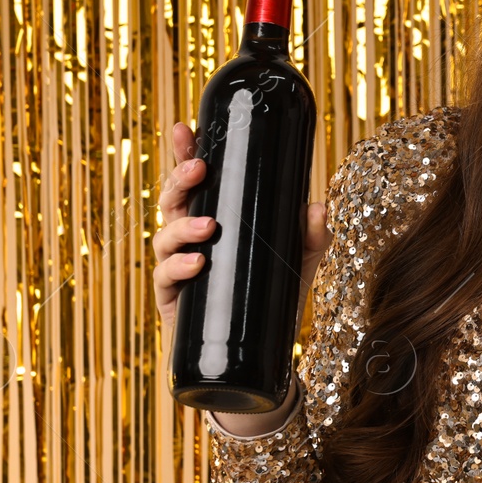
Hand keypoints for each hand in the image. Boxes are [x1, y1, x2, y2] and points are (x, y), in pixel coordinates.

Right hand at [151, 121, 333, 334]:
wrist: (262, 354)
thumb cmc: (272, 296)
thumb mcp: (300, 260)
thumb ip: (312, 234)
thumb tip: (317, 207)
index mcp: (213, 219)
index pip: (195, 182)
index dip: (185, 153)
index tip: (184, 127)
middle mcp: (188, 240)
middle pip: (172, 201)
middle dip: (179, 180)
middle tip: (198, 168)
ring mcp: (177, 269)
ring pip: (163, 237)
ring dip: (183, 228)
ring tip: (209, 227)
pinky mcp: (172, 301)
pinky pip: (165, 279)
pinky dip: (179, 268)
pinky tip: (197, 264)